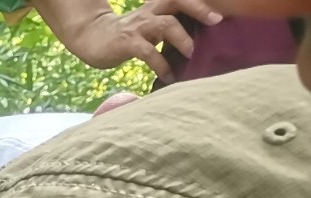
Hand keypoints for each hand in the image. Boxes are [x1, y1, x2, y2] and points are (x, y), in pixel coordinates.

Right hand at [49, 0, 220, 79]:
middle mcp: (149, 13)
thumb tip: (195, 45)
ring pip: (166, 25)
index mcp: (157, 8)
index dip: (200, 4)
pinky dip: (161, 65)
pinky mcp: (126, 43)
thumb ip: (168, 30)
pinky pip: (148, 52)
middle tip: (215, 22)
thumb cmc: (125, 36)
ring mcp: (138, 27)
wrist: (90, 38)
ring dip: (182, 39)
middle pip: (177, 2)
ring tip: (192, 54)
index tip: (219, 15)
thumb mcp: (148, 27)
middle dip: (198, 10)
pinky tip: (169, 77)